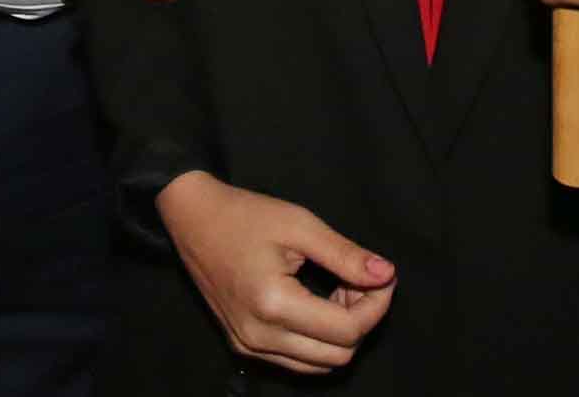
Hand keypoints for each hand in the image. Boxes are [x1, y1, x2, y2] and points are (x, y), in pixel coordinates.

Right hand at [155, 171, 394, 375]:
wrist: (192, 219)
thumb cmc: (244, 215)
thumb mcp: (299, 224)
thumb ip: (344, 254)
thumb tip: (386, 274)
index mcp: (273, 304)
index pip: (347, 330)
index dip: (376, 305)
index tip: (382, 276)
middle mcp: (259, 336)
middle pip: (338, 355)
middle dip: (361, 320)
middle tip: (358, 281)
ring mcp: (249, 346)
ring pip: (319, 364)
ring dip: (340, 333)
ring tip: (337, 291)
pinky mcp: (243, 345)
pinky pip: (296, 360)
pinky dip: (317, 339)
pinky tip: (315, 304)